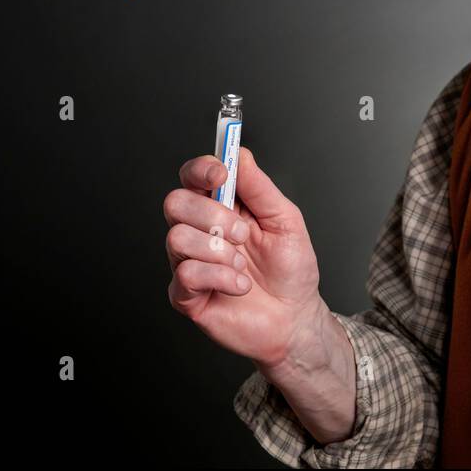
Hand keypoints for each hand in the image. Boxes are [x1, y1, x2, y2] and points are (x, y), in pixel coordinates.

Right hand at [163, 147, 331, 373]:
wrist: (295, 318)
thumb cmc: (291, 270)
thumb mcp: (285, 220)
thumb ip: (260, 187)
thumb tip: (239, 153)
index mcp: (223, 208)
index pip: (193, 176)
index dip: (201, 169)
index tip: (222, 175)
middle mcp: (200, 231)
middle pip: (175, 202)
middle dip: (212, 215)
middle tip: (242, 234)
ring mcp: (190, 262)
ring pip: (176, 237)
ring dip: (218, 250)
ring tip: (244, 265)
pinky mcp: (186, 295)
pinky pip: (186, 274)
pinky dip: (221, 277)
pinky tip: (240, 285)